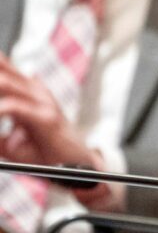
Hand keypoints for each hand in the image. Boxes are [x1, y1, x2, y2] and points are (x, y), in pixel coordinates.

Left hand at [0, 53, 93, 167]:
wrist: (75, 165)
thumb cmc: (42, 152)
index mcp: (25, 90)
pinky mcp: (47, 117)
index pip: (2, 66)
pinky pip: (13, 107)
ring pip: (4, 83)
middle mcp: (34, 90)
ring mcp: (42, 101)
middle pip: (1, 68)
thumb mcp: (6, 143)